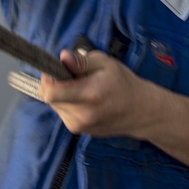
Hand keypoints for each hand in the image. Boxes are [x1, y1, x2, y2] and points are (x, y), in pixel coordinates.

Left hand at [39, 48, 157, 138]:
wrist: (141, 112)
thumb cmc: (123, 83)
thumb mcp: (105, 63)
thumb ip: (81, 61)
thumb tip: (62, 57)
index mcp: (88, 95)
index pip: (50, 93)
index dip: (47, 79)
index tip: (56, 69)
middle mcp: (81, 115)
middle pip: (49, 99)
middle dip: (54, 84)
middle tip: (71, 76)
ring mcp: (80, 127)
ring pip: (54, 106)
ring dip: (60, 94)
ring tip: (80, 87)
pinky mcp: (80, 132)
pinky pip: (63, 114)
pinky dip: (67, 104)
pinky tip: (83, 99)